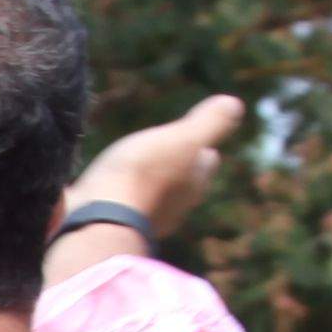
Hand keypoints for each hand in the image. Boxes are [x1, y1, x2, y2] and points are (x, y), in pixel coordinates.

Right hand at [68, 93, 246, 236]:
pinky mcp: (115, 227)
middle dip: (179, 168)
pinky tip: (112, 190)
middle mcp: (177, 205)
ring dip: (150, 183)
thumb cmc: (142, 175)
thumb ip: (210, 123)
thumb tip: (235, 104)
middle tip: (169, 151)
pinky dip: (124, 197)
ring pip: (157, 196)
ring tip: (138, 168)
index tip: (194, 135)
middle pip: (185, 181)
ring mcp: (147, 220)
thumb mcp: (182, 139)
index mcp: (195, 182)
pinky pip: (125, 206)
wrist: (96, 218)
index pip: (207, 160)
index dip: (202, 145)